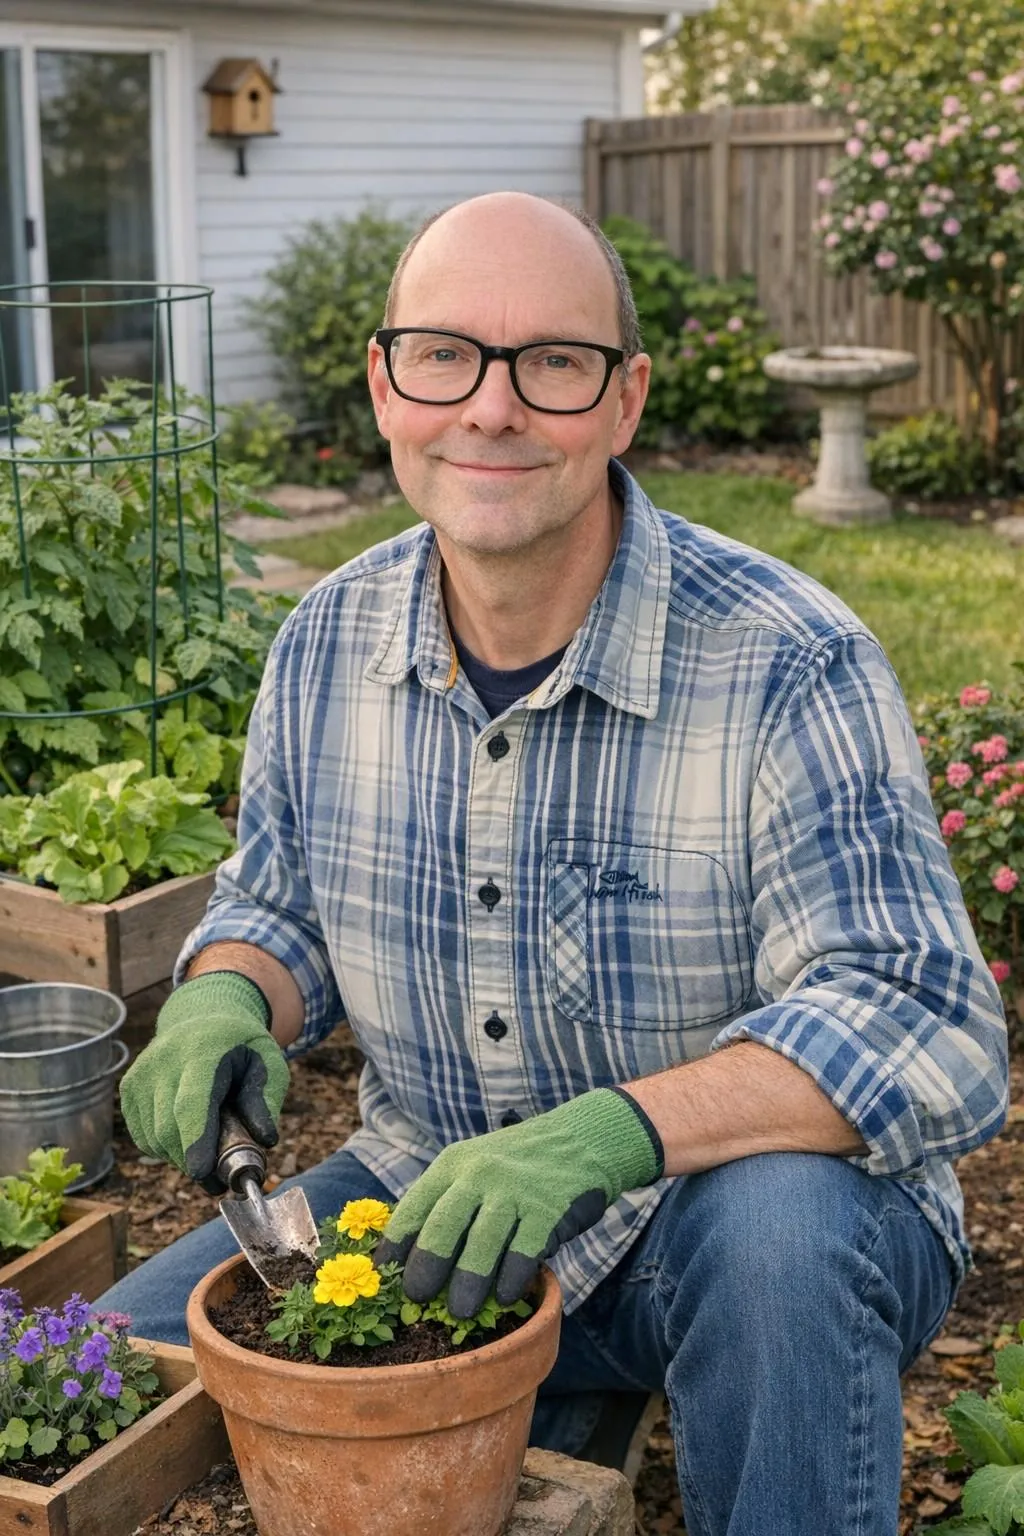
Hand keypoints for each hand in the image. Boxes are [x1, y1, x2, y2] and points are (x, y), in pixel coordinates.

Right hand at [119, 972, 289, 1192]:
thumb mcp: (268, 1062)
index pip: (192, 1103)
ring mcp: (141, 1073)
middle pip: (169, 1128)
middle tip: (218, 1182)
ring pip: (154, 1137)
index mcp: (202, 1051)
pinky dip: (164, 1148)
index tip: (203, 1172)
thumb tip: (266, 1140)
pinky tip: (186, 1139)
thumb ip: (266, 1100)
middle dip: (193, 1163)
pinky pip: (143, 1135)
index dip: (196, 1141)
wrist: (204, 1016)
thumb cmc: (242, 1046)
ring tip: (207, 1155)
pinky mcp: (129, 1087)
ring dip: (180, 1158)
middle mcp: (164, 1060)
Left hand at [375, 1087, 661, 1317]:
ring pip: (482, 1244)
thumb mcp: (473, 1165)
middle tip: (416, 1300)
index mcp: (452, 1164)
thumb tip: (410, 1260)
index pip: (414, 1208)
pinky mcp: (548, 1209)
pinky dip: (512, 1279)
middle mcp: (480, 1173)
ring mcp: (514, 1190)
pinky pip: (524, 1252)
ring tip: (460, 1312)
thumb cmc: (515, 1166)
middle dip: (426, 1269)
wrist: (580, 1139)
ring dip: (468, 1284)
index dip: (396, 1247)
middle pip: (443, 1227)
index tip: (384, 1279)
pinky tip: (506, 1296)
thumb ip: (446, 1202)